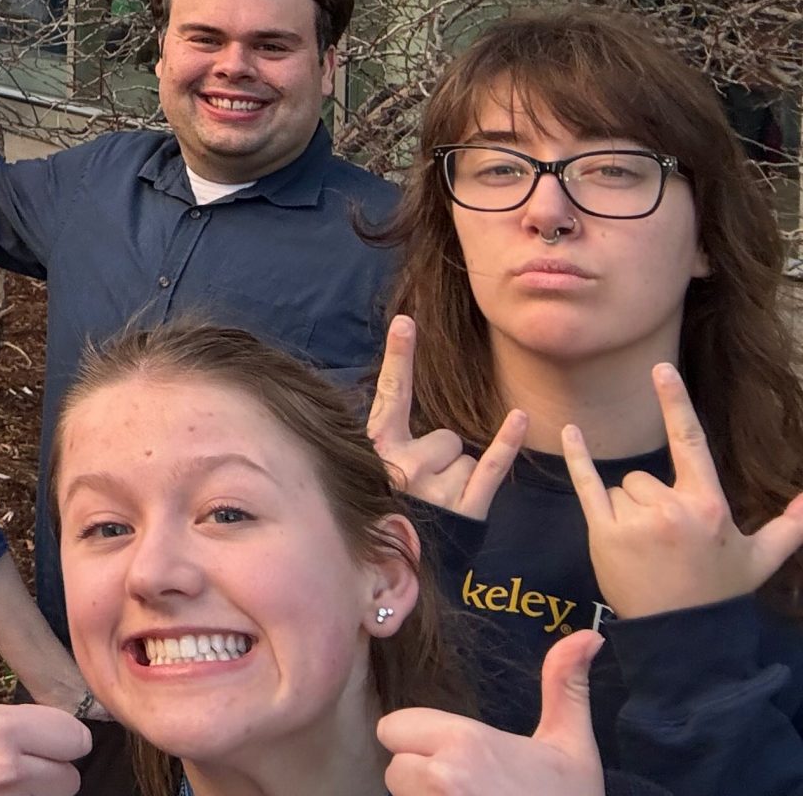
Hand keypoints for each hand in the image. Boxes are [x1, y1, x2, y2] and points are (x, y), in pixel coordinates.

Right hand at [0, 596, 90, 795]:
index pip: (74, 735)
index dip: (58, 733)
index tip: (33, 731)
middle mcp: (8, 769)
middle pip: (73, 773)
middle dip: (55, 764)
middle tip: (26, 756)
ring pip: (61, 795)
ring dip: (44, 786)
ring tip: (12, 776)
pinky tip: (3, 793)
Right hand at [366, 316, 526, 520]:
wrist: (397, 572)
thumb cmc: (390, 519)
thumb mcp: (374, 478)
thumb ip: (391, 449)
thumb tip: (415, 429)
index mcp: (378, 452)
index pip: (391, 395)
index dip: (399, 357)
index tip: (406, 321)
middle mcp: (404, 465)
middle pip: (443, 436)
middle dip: (441, 458)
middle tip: (425, 491)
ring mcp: (435, 487)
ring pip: (465, 457)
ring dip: (459, 478)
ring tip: (441, 507)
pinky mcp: (467, 508)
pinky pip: (492, 465)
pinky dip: (506, 442)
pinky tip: (519, 416)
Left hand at [378, 629, 602, 793]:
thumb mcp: (572, 748)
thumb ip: (565, 688)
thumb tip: (588, 635)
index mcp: (465, 743)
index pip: (393, 728)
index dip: (419, 741)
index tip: (456, 755)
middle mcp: (440, 777)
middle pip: (394, 767)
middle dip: (419, 774)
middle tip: (464, 785)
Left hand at [559, 361, 802, 618]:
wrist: (683, 638)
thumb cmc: (720, 594)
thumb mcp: (759, 558)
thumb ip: (788, 527)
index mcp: (710, 505)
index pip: (690, 442)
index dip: (675, 403)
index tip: (660, 368)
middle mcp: (674, 508)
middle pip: (643, 476)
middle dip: (649, 502)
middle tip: (664, 544)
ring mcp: (638, 521)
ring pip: (620, 489)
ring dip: (627, 512)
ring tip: (645, 550)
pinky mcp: (605, 533)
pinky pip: (587, 484)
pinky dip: (577, 458)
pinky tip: (571, 431)